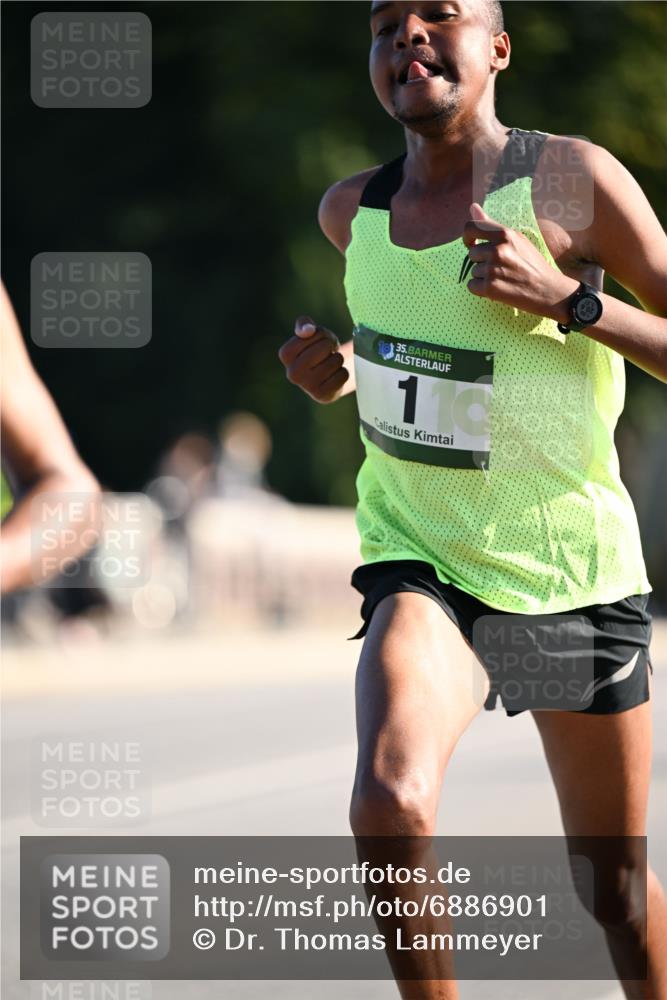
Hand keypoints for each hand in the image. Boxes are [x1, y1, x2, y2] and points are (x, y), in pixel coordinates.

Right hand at [278, 315, 349, 403]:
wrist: (325, 376)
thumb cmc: (317, 350)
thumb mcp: (310, 333)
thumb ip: (304, 324)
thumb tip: (308, 330)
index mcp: (285, 354)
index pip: (312, 334)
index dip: (321, 334)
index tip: (318, 342)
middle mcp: (292, 373)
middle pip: (324, 347)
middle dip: (330, 346)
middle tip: (327, 353)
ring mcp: (307, 386)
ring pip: (336, 360)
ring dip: (338, 360)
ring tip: (330, 364)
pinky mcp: (322, 395)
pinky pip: (343, 375)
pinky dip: (343, 373)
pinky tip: (334, 376)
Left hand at [462, 203, 577, 323]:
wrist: (547, 290)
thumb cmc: (532, 263)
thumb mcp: (517, 239)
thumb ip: (492, 225)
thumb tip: (472, 207)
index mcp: (505, 234)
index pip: (471, 228)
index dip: (467, 237)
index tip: (472, 244)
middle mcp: (497, 249)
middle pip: (472, 254)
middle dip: (481, 261)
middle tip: (500, 268)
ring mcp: (493, 269)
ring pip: (473, 271)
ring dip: (483, 276)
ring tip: (503, 278)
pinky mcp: (490, 287)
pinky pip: (472, 286)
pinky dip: (481, 290)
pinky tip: (497, 288)